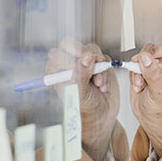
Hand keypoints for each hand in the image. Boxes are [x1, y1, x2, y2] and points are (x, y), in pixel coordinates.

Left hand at [46, 37, 118, 160]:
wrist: (102, 116)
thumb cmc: (84, 108)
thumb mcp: (78, 93)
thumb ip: (80, 74)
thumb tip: (86, 57)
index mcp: (56, 71)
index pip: (56, 53)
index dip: (68, 58)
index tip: (77, 68)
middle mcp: (69, 64)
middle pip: (72, 44)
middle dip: (84, 55)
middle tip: (91, 65)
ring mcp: (85, 62)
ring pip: (91, 49)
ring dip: (97, 66)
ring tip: (97, 84)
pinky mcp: (100, 63)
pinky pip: (104, 57)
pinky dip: (105, 70)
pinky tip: (102, 84)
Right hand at [129, 37, 161, 156]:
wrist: (150, 117)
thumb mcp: (160, 94)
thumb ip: (154, 75)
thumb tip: (146, 58)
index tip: (158, 69)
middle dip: (154, 55)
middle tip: (144, 67)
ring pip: (151, 49)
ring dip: (141, 66)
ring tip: (141, 83)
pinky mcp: (149, 62)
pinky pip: (139, 57)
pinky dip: (135, 70)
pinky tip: (138, 84)